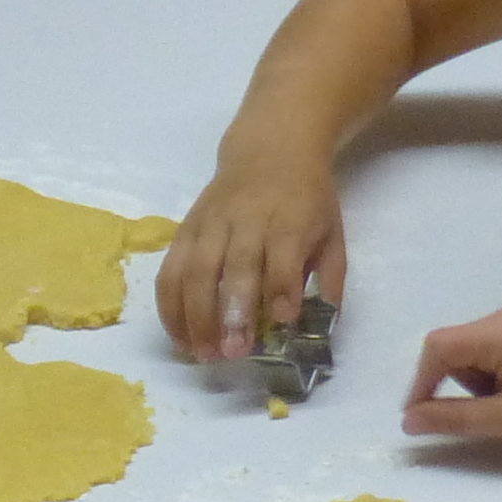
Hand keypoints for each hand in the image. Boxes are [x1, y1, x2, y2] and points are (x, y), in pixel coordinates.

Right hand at [157, 150, 344, 359]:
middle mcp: (247, 220)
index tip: (282, 321)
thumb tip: (323, 326)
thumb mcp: (332, 232)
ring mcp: (211, 224)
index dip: (281, 288)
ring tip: (201, 353)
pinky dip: (169, 305)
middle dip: (231, 312)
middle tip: (233, 353)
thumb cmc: (306, 198)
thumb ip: (330, 279)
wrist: (271, 148)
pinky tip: (178, 335)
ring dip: (195, 315)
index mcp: (289, 221)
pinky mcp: (186, 229)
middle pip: (235, 267)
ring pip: (196, 270)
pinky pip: (170, 268)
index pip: (283, 256)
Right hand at [397, 299, 501, 451]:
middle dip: (458, 382)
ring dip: (477, 378)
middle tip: (488, 412)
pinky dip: (493, 369)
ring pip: (473, 345)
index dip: (421, 382)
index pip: (440, 347)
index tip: (419, 417)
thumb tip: (407, 420)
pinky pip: (493, 342)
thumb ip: (452, 417)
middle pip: (456, 344)